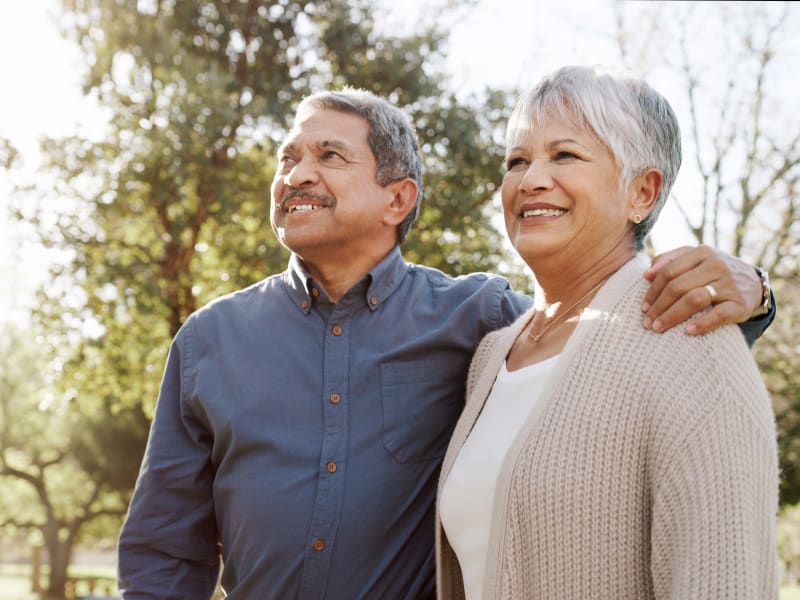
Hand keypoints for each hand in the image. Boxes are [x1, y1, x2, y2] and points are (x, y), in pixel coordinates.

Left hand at [641, 245, 760, 334]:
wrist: (753, 283)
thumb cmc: (714, 272)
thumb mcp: (696, 259)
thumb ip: (670, 260)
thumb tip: (647, 274)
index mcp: (702, 253)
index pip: (669, 271)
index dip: (653, 291)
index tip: (643, 307)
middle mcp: (717, 265)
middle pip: (678, 286)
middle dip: (658, 306)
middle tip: (646, 322)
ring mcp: (729, 284)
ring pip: (693, 299)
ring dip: (672, 316)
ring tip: (658, 328)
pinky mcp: (740, 303)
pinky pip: (719, 315)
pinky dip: (702, 324)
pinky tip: (687, 331)